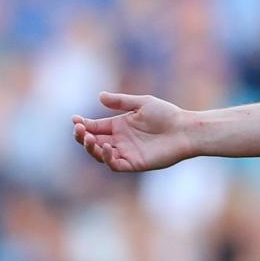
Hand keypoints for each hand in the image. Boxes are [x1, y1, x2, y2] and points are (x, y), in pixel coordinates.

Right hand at [72, 91, 198, 172]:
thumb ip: (120, 102)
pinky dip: (106, 157)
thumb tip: (100, 96)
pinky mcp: (134, 164)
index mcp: (118, 126)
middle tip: (79, 130)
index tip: (75, 119)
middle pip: (93, 142)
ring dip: (91, 148)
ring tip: (90, 138)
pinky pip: (114, 164)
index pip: (94, 127)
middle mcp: (119, 140)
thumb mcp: (142, 103)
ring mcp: (125, 153)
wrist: (185, 130)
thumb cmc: (167, 114)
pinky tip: (106, 146)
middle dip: (82, 137)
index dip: (82, 125)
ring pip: (99, 155)